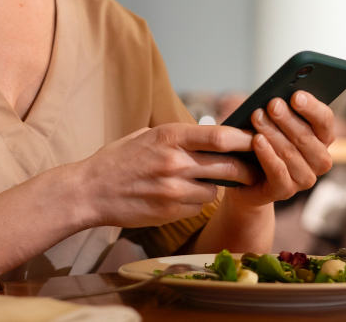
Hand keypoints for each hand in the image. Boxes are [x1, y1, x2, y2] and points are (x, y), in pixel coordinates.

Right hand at [76, 123, 256, 228]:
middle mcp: (174, 162)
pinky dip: (196, 202)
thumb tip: (211, 134)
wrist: (90, 191)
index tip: (256, 139)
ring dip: (215, 187)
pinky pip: (198, 206)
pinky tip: (180, 196)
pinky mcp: (169, 211)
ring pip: (215, 190)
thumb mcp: (148, 135)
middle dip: (246, 169)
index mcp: (170, 136)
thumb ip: (179, 136)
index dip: (243, 139)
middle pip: (228, 166)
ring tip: (200, 181)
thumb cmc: (119, 160)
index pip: (219, 137)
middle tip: (253, 169)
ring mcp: (172, 189)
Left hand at [226, 91, 334, 206]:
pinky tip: (257, 140)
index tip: (296, 95)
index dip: (311, 107)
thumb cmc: (265, 139)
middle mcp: (320, 160)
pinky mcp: (286, 191)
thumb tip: (278, 97)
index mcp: (323, 138)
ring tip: (257, 117)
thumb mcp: (274, 121)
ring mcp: (305, 178)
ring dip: (273, 133)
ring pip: (290, 153)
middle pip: (306, 136)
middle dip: (287, 118)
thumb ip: (282, 110)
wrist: (246, 175)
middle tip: (272, 104)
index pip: (324, 120)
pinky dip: (267, 154)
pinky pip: (278, 172)